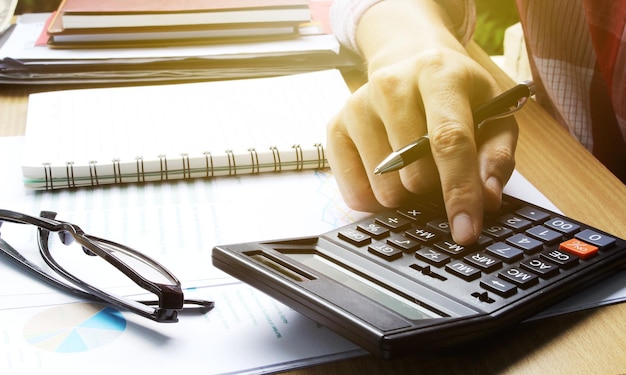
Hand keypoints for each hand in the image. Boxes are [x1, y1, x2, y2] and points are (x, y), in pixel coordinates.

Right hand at [327, 48, 517, 244]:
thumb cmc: (456, 94)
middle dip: (434, 190)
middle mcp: (390, 85)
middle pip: (414, 172)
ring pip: (384, 188)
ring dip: (407, 195)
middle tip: (441, 172)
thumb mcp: (493, 113)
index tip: (466, 232)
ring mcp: (356, 107)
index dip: (460, 190)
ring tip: (414, 168)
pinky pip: (355, 192)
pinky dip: (378, 200)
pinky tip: (390, 176)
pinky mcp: (335, 128)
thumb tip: (488, 198)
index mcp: (437, 74)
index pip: (448, 141)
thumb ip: (496, 156)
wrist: (408, 60)